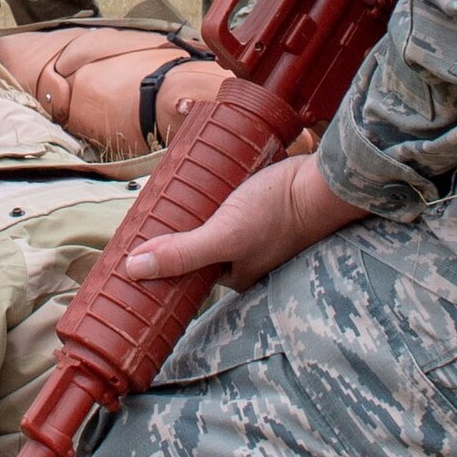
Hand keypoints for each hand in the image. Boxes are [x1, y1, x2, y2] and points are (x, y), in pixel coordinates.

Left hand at [121, 152, 366, 290]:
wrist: (324, 180)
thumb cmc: (278, 210)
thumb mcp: (225, 234)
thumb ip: (184, 253)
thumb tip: (134, 269)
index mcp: (236, 276)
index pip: (186, 272)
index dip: (160, 259)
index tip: (132, 245)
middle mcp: (246, 258)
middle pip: (197, 246)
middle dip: (174, 230)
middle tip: (146, 210)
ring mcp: (256, 232)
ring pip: (212, 224)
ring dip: (193, 211)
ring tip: (166, 190)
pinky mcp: (262, 205)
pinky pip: (228, 203)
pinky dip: (213, 195)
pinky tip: (202, 179)